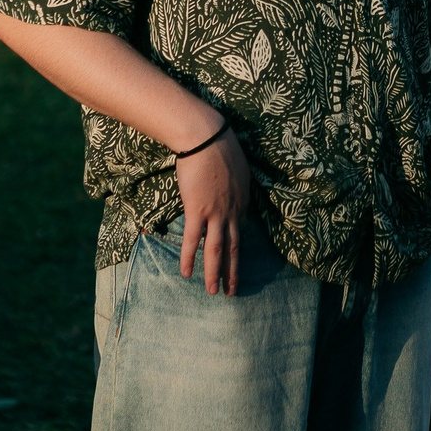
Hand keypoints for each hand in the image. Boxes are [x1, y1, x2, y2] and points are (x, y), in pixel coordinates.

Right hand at [175, 124, 252, 294]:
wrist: (206, 138)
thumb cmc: (219, 146)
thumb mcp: (237, 167)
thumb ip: (235, 183)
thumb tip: (231, 187)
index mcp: (243, 201)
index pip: (240, 232)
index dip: (237, 250)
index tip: (235, 263)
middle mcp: (233, 212)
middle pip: (234, 248)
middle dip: (233, 272)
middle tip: (233, 292)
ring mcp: (216, 213)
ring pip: (217, 251)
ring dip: (215, 273)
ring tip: (214, 292)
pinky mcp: (197, 210)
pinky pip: (194, 240)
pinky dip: (190, 258)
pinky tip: (187, 273)